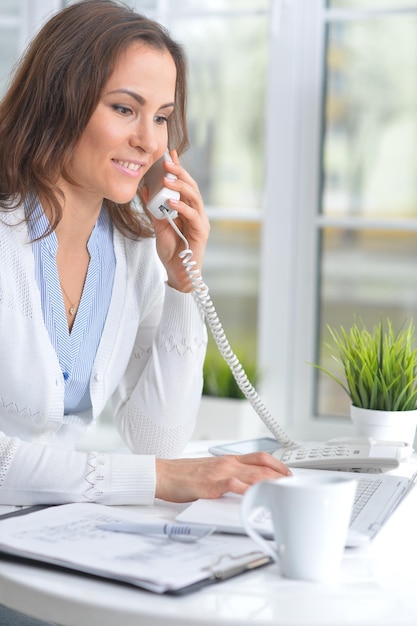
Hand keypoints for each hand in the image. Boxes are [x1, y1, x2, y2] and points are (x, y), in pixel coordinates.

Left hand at [142, 150, 209, 292]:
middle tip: (167, 161)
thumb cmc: (172, 251)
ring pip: (194, 197)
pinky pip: (193, 216)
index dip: (178, 169)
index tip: (170, 154)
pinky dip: (182, 208)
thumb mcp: (159, 226)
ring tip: (167, 179)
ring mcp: (200, 221)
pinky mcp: (201, 232)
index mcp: (188, 209)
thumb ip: (154, 210)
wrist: (178, 274)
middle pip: (191, 187)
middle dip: (179, 173)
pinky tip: (171, 203)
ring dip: (180, 187)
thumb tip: (145, 190)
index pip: (184, 185)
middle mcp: (197, 212)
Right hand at [155, 453, 291, 502]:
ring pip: (252, 474)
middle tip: (293, 485)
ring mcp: (220, 472)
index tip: (289, 474)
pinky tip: (256, 496)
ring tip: (284, 490)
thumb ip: (228, 475)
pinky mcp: (211, 484)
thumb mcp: (211, 470)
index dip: (277, 464)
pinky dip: (247, 490)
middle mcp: (227, 463)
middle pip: (261, 466)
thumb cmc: (184, 475)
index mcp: (228, 460)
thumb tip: (244, 485)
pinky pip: (233, 485)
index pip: (259, 457)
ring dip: (271, 482)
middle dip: (280, 475)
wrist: (163, 474)